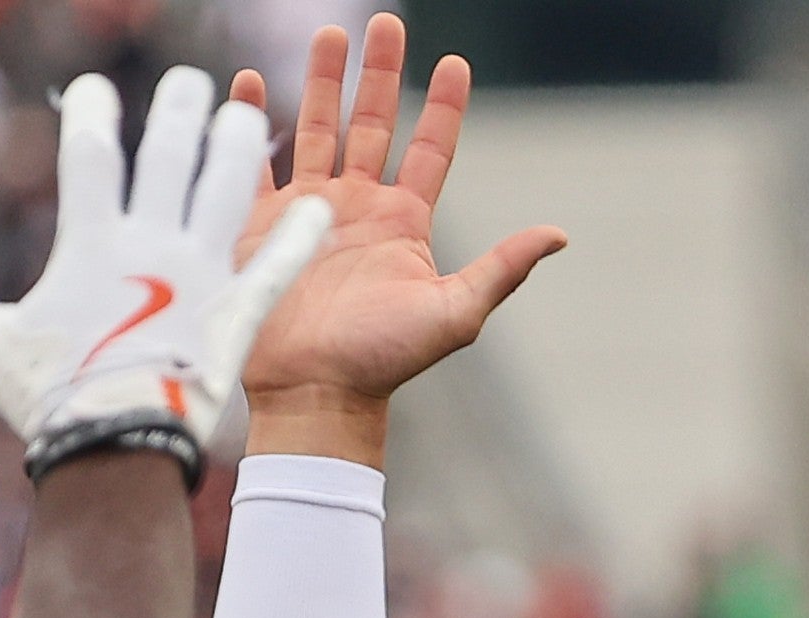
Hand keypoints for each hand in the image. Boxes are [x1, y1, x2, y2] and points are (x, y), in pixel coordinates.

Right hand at [0, 67, 330, 481]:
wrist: (115, 453)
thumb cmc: (51, 399)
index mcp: (89, 243)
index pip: (90, 155)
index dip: (92, 115)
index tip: (96, 88)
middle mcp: (149, 248)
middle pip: (166, 158)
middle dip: (176, 113)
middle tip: (189, 82)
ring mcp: (199, 280)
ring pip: (224, 194)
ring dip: (237, 149)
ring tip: (250, 114)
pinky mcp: (238, 318)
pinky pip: (274, 269)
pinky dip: (296, 239)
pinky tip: (318, 210)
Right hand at [233, 16, 562, 461]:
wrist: (318, 390)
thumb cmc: (388, 359)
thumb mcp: (456, 313)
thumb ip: (502, 269)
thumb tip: (559, 234)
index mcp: (405, 223)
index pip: (429, 149)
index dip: (442, 107)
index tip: (455, 62)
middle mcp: (359, 207)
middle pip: (373, 123)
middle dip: (380, 73)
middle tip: (387, 22)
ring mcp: (310, 211)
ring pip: (317, 127)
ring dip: (321, 80)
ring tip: (329, 33)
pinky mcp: (263, 222)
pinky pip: (255, 161)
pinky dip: (251, 122)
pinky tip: (250, 84)